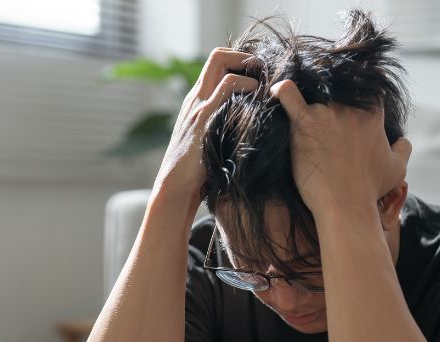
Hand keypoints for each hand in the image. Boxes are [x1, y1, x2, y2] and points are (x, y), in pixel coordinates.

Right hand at [153, 48, 258, 200]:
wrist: (176, 187)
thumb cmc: (196, 172)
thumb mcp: (210, 142)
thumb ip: (223, 128)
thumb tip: (249, 128)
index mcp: (196, 103)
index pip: (214, 64)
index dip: (237, 62)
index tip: (257, 76)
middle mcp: (195, 98)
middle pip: (216, 56)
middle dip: (243, 58)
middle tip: (263, 73)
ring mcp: (198, 105)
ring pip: (220, 64)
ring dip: (247, 69)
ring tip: (263, 85)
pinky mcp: (204, 117)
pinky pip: (227, 87)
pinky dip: (246, 86)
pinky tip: (258, 101)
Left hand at [269, 80, 411, 215]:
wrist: (346, 205)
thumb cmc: (370, 189)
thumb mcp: (397, 170)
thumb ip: (403, 150)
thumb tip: (402, 141)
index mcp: (373, 114)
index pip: (368, 84)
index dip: (358, 88)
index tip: (350, 97)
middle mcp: (351, 106)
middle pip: (337, 85)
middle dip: (330, 94)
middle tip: (322, 114)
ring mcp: (326, 112)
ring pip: (313, 91)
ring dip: (307, 99)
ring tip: (301, 111)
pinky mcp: (303, 123)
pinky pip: (288, 95)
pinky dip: (281, 90)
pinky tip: (276, 91)